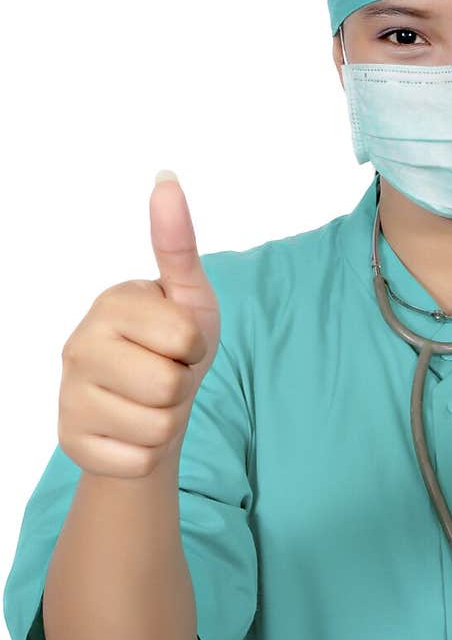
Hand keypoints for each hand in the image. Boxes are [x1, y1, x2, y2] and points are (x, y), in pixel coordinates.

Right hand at [58, 172, 220, 478]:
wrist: (143, 410)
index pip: (185, 339)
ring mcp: (69, 395)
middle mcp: (78, 345)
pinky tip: (130, 432)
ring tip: (148, 403)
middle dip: (181, 388)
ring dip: (166, 421)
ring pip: (156, 428)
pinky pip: (138, 460)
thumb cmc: (171, 347)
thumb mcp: (188, 298)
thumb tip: (166, 179)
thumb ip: (178, 244)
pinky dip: (147, 452)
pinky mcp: (70, 441)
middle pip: (169, 387)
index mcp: (111, 303)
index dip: (195, 348)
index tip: (179, 343)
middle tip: (164, 376)